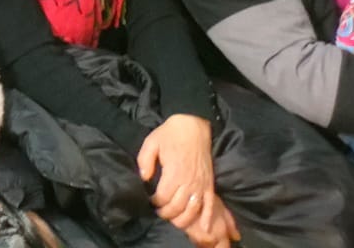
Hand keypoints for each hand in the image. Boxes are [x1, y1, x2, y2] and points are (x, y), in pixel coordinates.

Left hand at [138, 114, 232, 247]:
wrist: (193, 125)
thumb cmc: (170, 134)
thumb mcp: (151, 142)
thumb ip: (144, 161)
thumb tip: (143, 178)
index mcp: (173, 173)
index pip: (163, 198)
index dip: (155, 203)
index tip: (150, 201)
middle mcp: (189, 182)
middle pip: (177, 208)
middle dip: (166, 214)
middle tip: (159, 212)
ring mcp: (201, 184)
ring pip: (193, 210)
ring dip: (183, 219)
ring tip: (174, 220)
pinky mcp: (209, 184)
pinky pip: (210, 205)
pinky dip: (208, 217)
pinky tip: (205, 228)